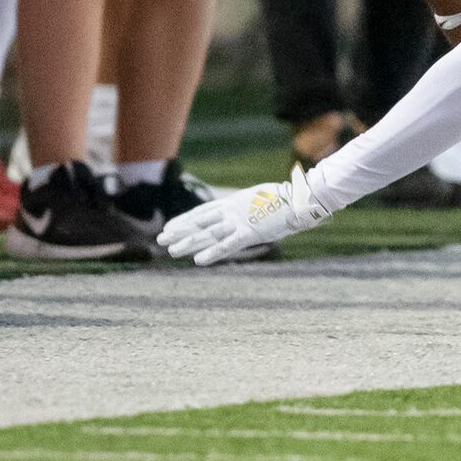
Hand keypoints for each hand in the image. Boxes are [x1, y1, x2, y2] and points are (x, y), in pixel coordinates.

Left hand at [158, 168, 328, 265]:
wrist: (300, 198)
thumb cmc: (284, 199)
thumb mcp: (259, 200)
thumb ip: (246, 209)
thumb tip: (241, 213)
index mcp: (232, 202)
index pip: (201, 212)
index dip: (183, 220)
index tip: (169, 226)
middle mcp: (231, 211)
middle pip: (199, 223)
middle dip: (179, 231)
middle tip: (160, 239)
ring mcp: (239, 222)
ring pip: (208, 234)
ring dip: (188, 242)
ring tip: (170, 250)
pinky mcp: (250, 233)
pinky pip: (228, 246)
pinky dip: (212, 253)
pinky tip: (198, 261)